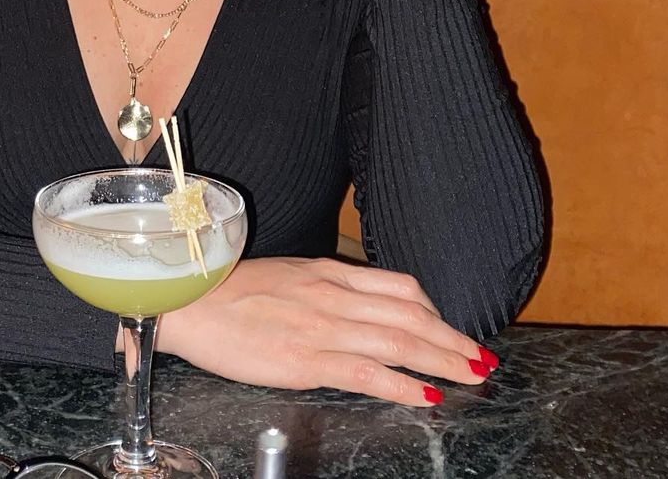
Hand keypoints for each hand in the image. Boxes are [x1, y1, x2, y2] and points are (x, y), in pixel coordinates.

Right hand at [156, 256, 496, 403]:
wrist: (186, 299)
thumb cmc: (225, 291)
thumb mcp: (282, 276)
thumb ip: (320, 289)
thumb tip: (351, 307)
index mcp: (325, 272)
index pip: (397, 285)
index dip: (434, 309)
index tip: (453, 326)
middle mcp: (332, 294)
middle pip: (409, 315)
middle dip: (451, 338)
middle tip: (482, 358)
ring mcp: (322, 325)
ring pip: (399, 341)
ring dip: (442, 360)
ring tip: (471, 375)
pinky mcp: (307, 358)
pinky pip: (367, 371)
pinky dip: (402, 383)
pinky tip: (424, 396)